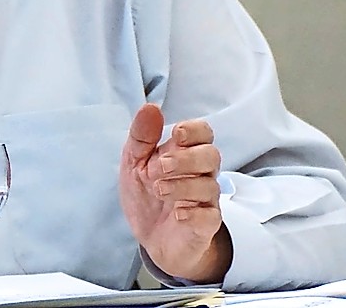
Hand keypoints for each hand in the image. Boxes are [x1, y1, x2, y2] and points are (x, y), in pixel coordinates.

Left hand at [119, 103, 231, 283]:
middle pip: (211, 155)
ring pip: (209, 186)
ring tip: (158, 190)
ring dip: (182, 185)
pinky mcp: (205, 225)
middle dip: (185, 158)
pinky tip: (176, 213)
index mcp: (184, 153)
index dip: (194, 130)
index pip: (203, 132)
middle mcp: (200, 174)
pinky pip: (210, 216)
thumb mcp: (134, 162)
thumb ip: (141, 136)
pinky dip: (193, 212)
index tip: (176, 135)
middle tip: (159, 166)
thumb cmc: (147, 195)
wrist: (150, 238)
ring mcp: (205, 200)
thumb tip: (150, 107)